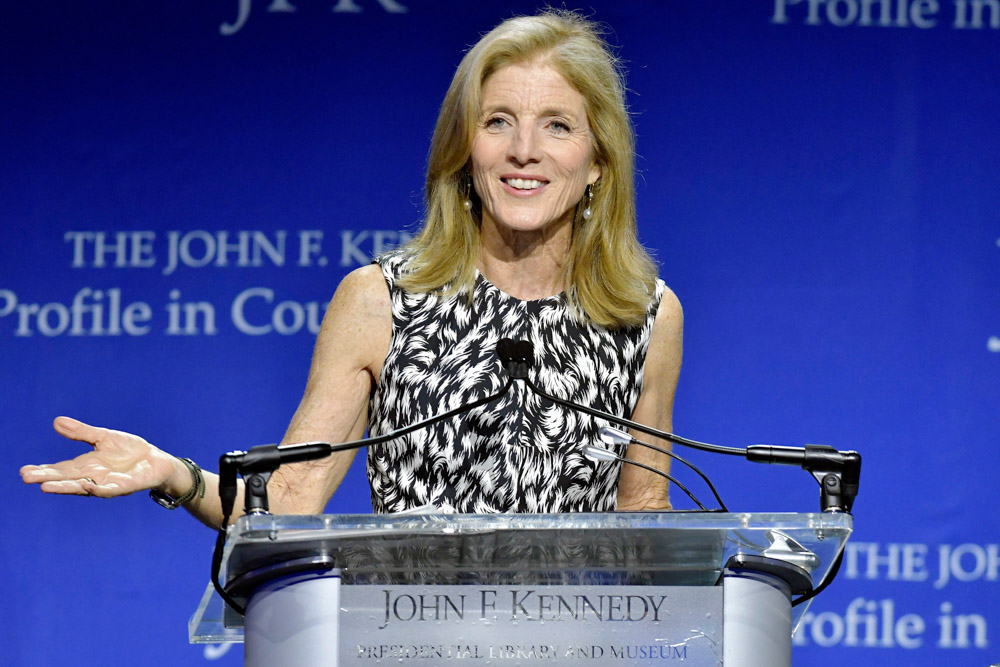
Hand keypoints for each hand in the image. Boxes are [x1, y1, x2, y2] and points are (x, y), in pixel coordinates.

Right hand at [20, 417, 178, 497]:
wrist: (156, 461)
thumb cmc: (130, 451)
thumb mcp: (104, 438)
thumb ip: (82, 432)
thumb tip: (57, 422)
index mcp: (86, 465)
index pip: (61, 469)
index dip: (43, 470)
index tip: (24, 471)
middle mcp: (92, 477)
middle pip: (66, 479)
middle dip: (47, 479)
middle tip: (26, 478)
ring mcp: (106, 483)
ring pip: (82, 487)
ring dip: (64, 487)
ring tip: (45, 487)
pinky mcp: (123, 487)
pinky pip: (107, 490)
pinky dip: (96, 489)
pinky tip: (84, 486)